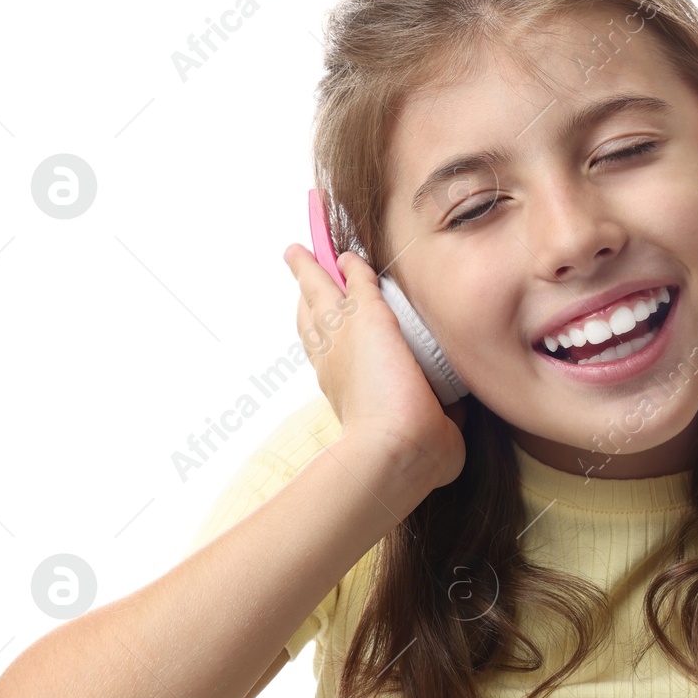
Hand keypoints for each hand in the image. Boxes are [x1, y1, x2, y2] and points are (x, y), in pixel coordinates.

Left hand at [283, 244, 465, 490]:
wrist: (401, 450)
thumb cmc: (380, 387)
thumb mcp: (367, 321)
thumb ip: (360, 288)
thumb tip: (348, 260)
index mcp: (334, 336)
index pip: (314, 290)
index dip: (308, 267)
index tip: (296, 247)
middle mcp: (344, 358)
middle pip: (320, 318)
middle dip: (312, 291)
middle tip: (303, 265)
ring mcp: (368, 382)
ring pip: (342, 345)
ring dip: (338, 321)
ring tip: (336, 305)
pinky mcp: (402, 403)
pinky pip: (385, 368)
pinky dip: (387, 352)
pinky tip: (401, 350)